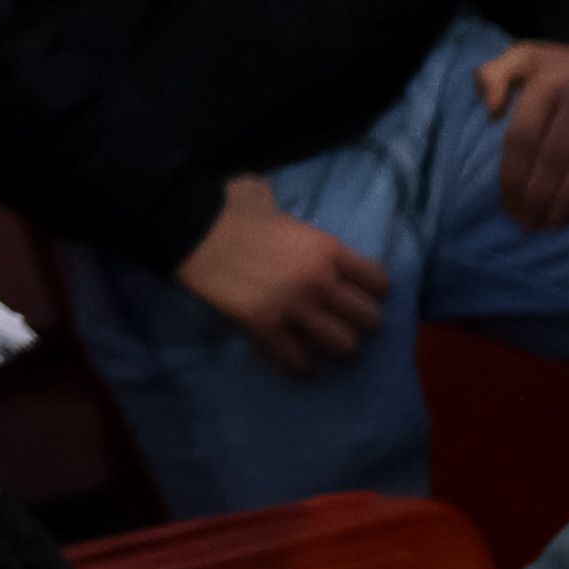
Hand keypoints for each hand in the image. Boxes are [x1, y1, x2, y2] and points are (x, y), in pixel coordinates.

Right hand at [175, 174, 390, 371]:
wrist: (190, 227)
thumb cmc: (229, 207)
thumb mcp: (273, 202)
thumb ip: (290, 216)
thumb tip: (276, 209)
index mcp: (327, 248)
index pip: (378, 282)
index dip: (371, 291)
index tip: (359, 293)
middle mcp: (320, 281)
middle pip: (369, 319)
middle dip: (360, 324)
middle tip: (344, 323)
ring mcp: (294, 307)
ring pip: (344, 346)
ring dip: (336, 349)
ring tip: (324, 348)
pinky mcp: (265, 327)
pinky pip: (297, 361)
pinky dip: (299, 366)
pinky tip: (295, 362)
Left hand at [479, 38, 568, 230]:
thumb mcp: (528, 58)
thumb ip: (495, 74)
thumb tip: (489, 109)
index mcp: (548, 82)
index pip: (523, 137)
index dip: (513, 175)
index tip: (508, 206)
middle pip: (556, 155)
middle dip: (539, 196)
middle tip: (530, 225)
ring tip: (556, 224)